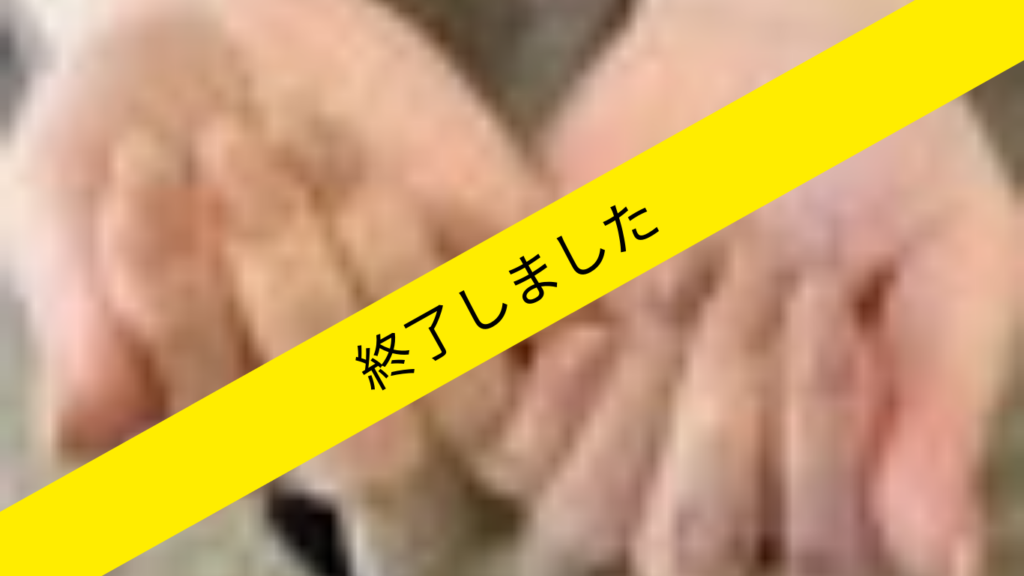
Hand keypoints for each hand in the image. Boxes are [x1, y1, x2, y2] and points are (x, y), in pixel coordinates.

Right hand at [7, 0, 546, 458]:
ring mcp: (431, 346)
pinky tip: (464, 201)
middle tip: (227, 140)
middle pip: (368, 444)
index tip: (137, 165)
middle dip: (296, 288)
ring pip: (462, 394)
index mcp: (236, 423)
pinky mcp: (501, 278)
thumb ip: (83, 320)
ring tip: (301, 128)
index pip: (235, 428)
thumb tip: (83, 443)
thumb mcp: (66, 202)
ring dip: (386, 258)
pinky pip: (548, 329)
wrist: (221, 27)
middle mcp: (344, 406)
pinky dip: (526, 283)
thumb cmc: (136, 119)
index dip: (182, 307)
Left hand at [541, 1, 1017, 573]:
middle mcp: (725, 474)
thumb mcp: (953, 256)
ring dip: (639, 388)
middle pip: (686, 549)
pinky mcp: (537, 388)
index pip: (818, 553)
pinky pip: (512, 450)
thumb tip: (943, 558)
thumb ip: (945, 400)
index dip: (812, 434)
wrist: (760, 57)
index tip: (823, 296)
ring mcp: (620, 438)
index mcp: (833, 469)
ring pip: (588, 516)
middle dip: (722, 403)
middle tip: (758, 264)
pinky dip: (551, 383)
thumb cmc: (872, 151)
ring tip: (691, 262)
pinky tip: (600, 293)